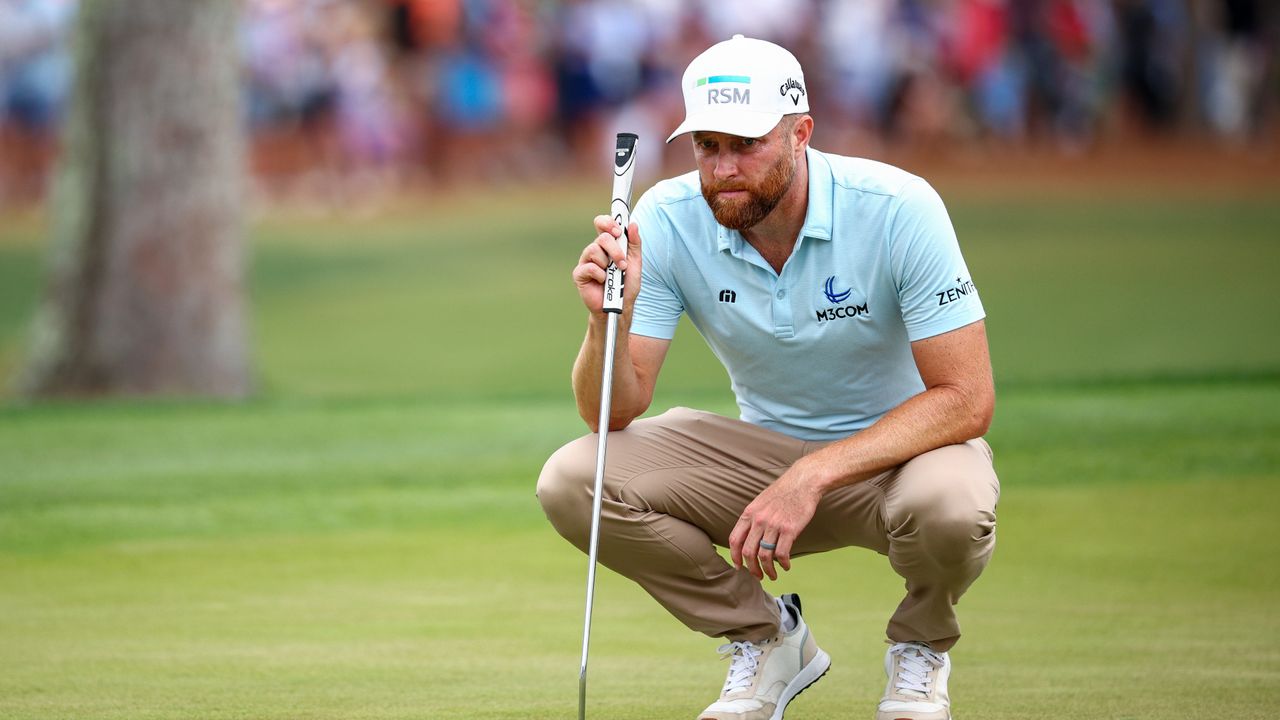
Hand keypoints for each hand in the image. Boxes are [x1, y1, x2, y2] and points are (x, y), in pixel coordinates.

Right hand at [572, 216, 641, 315]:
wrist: (620, 307)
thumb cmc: (626, 285)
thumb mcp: (635, 262)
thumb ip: (634, 243)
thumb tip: (633, 224)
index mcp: (607, 245)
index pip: (602, 224)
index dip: (608, 222)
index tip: (618, 231)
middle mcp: (595, 250)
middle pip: (602, 237)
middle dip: (615, 250)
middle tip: (622, 263)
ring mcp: (586, 261)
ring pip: (594, 250)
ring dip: (608, 264)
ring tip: (612, 275)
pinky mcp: (579, 274)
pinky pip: (589, 267)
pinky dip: (600, 275)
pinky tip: (602, 282)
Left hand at [729, 461, 824, 580]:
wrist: (803, 482)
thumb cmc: (783, 492)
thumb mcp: (760, 502)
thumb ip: (753, 519)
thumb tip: (749, 537)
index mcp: (749, 513)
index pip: (735, 540)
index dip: (735, 556)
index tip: (739, 566)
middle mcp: (759, 520)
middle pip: (748, 552)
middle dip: (751, 568)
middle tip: (757, 576)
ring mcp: (773, 525)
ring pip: (764, 556)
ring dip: (768, 570)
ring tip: (772, 575)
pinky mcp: (790, 529)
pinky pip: (782, 553)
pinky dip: (783, 564)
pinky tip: (786, 566)